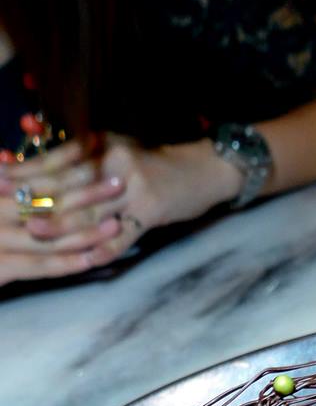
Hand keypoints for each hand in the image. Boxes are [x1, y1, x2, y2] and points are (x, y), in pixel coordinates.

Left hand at [0, 135, 239, 284]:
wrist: (204, 170)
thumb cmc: (156, 163)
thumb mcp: (118, 149)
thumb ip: (85, 158)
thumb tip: (40, 166)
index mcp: (103, 145)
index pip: (57, 160)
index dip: (26, 170)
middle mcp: (115, 163)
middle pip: (68, 186)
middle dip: (34, 198)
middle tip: (5, 208)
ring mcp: (134, 188)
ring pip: (91, 212)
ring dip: (61, 225)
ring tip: (34, 232)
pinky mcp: (152, 210)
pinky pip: (123, 235)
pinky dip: (104, 249)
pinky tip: (86, 260)